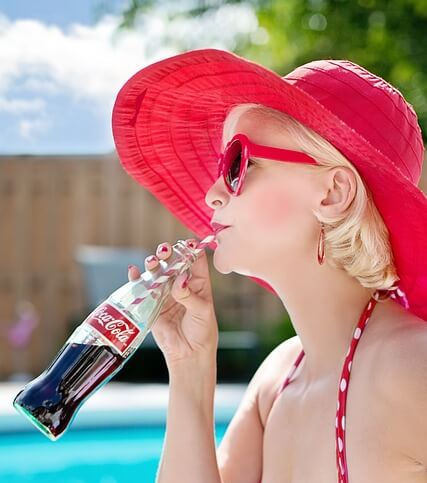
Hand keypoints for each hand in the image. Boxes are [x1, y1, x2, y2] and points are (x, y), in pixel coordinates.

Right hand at [128, 239, 218, 367]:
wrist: (189, 353)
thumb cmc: (202, 331)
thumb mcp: (202, 312)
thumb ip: (189, 295)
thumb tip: (180, 280)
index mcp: (198, 282)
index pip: (195, 259)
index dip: (191, 248)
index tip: (188, 242)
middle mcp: (180, 283)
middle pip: (173, 261)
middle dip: (168, 252)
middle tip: (165, 250)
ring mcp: (165, 292)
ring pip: (157, 272)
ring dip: (153, 264)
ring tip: (152, 262)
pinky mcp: (151, 303)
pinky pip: (142, 288)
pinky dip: (136, 278)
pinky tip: (133, 271)